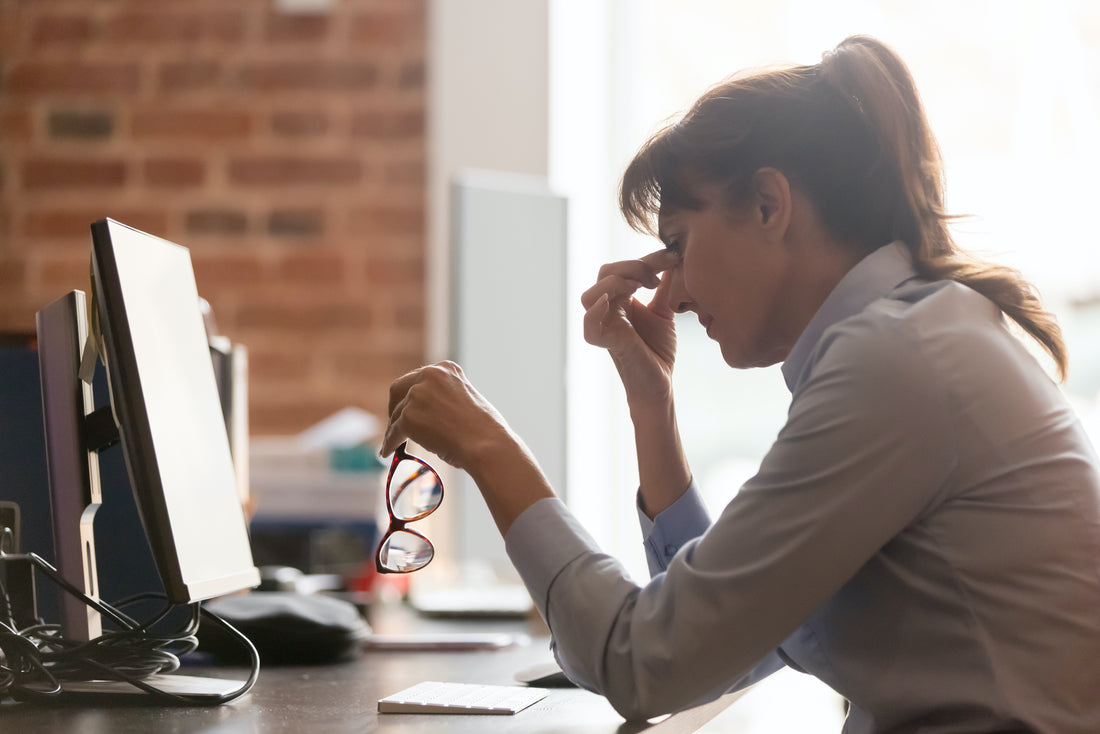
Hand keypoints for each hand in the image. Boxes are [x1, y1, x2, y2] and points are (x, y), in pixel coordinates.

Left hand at [381, 361, 556, 534]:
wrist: (487, 445)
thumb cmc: (485, 431)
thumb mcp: (466, 400)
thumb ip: (445, 398)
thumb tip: (427, 413)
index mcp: (447, 368)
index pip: (418, 378)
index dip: (409, 395)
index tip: (407, 407)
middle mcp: (430, 375)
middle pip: (398, 389)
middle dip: (395, 407)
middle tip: (395, 424)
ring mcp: (417, 395)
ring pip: (396, 415)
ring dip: (394, 429)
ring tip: (394, 443)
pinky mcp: (408, 417)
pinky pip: (393, 433)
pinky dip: (390, 443)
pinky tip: (388, 452)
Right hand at [581, 250, 679, 405]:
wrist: (661, 382)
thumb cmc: (658, 350)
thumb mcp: (664, 311)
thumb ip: (666, 286)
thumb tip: (675, 258)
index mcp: (619, 299)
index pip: (622, 268)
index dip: (646, 259)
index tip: (673, 256)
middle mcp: (607, 310)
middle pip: (605, 274)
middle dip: (632, 267)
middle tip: (658, 276)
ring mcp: (603, 325)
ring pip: (590, 295)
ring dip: (616, 283)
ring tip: (643, 286)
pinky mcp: (605, 342)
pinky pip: (589, 325)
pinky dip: (596, 311)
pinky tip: (614, 302)